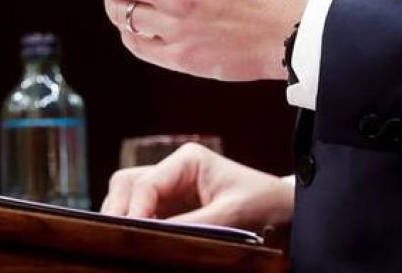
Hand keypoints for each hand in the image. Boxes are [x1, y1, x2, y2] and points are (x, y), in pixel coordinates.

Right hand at [101, 142, 293, 228]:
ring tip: (126, 242)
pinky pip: (144, 213)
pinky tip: (140, 242)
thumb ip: (192, 225)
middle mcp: (173, 169)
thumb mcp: (231, 215)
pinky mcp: (172, 206)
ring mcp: (170, 187)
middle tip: (118, 238)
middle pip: (128, 184)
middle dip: (119, 210)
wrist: (284, 209)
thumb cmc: (263, 203)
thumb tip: (155, 237)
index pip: (145, 182)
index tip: (131, 234)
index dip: (134, 210)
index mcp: (187, 160)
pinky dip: (137, 226)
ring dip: (125, 217)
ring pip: (129, 197)